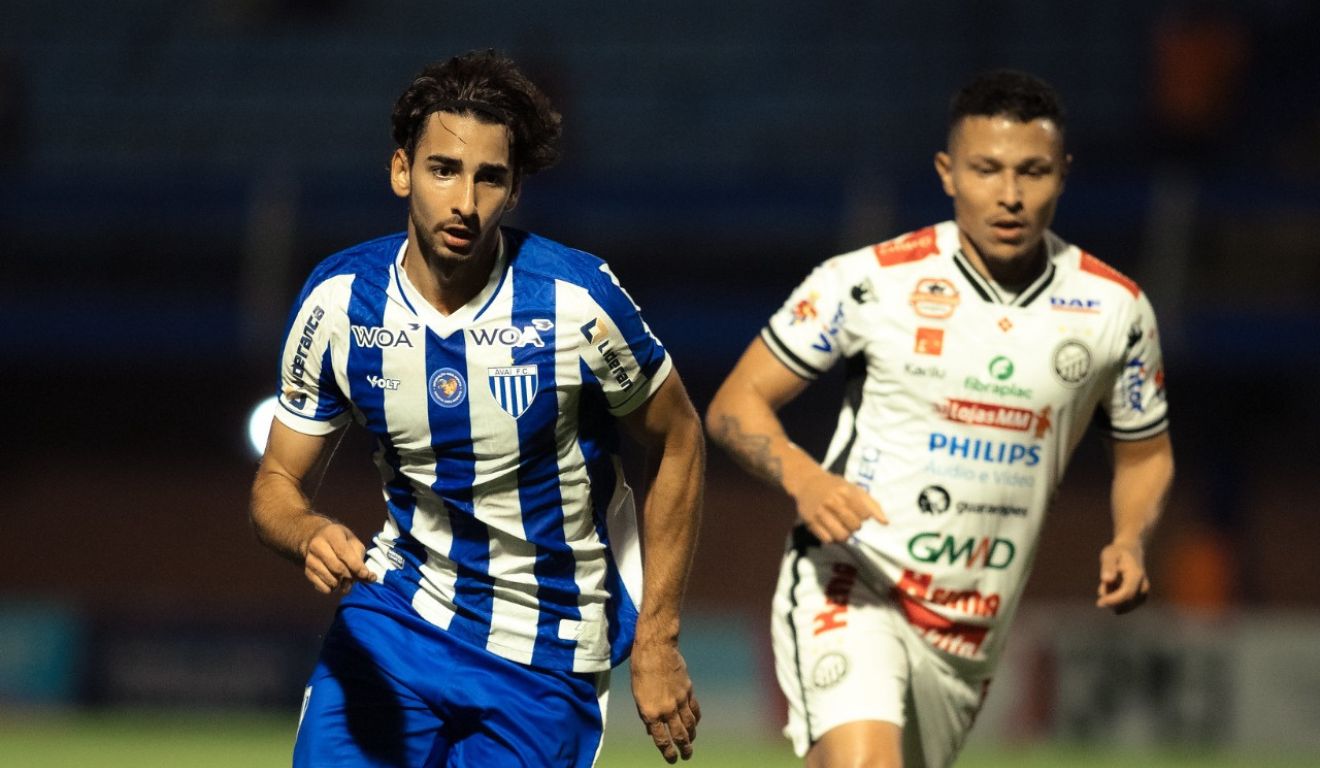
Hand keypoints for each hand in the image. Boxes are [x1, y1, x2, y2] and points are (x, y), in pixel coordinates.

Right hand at [301, 522, 375, 594]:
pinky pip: (322, 587)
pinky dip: (332, 589)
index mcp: (331, 534)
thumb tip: (371, 578)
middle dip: (350, 576)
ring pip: (330, 580)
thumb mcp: (352, 542)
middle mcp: (317, 545)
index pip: (344, 552)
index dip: (356, 566)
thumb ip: (361, 559)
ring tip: (345, 579)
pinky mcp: (307, 571)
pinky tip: (335, 582)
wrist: (315, 538)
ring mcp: (310, 559)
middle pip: (337, 568)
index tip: (365, 574)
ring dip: (342, 584)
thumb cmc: (340, 541)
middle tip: (355, 578)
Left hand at [630, 639, 699, 762]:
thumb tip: (651, 730)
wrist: (656, 649)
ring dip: (692, 736)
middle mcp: (667, 709)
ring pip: (690, 724)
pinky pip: (694, 710)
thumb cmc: (641, 670)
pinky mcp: (688, 691)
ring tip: (691, 743)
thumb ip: (646, 714)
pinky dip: (696, 719)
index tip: (672, 759)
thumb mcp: (638, 694)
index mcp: (651, 712)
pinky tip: (695, 724)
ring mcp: (680, 700)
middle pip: (679, 735)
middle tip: (686, 756)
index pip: (662, 739)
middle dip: (684, 748)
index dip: (668, 752)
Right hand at [793, 468, 886, 542]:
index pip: (865, 515)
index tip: (858, 512)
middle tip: (848, 520)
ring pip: (841, 536)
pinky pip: (827, 539)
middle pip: (854, 527)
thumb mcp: (855, 489)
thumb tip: (885, 523)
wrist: (808, 482)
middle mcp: (832, 502)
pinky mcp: (810, 522)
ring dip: (845, 534)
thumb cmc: (836, 486)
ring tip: (841, 527)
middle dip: (855, 526)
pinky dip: (832, 537)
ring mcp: (820, 513)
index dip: (863, 516)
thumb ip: (872, 505)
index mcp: (846, 492)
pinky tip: (830, 529)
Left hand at [1096, 539, 1148, 613]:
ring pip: (1124, 606)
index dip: (1113, 600)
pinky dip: (1116, 600)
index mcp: (1136, 576)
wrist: (1130, 551)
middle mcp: (1143, 586)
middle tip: (1103, 584)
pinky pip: (1124, 606)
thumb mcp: (1109, 555)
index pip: (1127, 593)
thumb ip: (1108, 566)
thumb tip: (1106, 580)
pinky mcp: (1140, 599)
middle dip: (1110, 598)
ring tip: (1110, 583)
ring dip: (1112, 599)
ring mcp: (1143, 594)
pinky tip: (1114, 588)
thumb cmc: (1117, 552)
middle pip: (1125, 603)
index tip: (1099, 602)